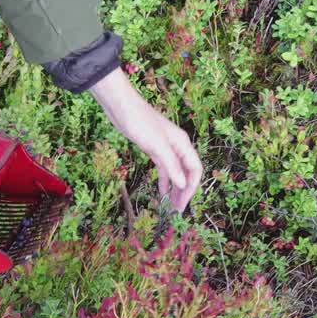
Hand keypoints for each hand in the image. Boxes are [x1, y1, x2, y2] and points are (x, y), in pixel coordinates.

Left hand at [89, 68, 202, 211]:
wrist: (121, 107)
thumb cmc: (140, 122)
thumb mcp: (157, 146)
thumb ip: (171, 165)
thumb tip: (183, 185)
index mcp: (183, 144)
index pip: (195, 170)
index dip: (191, 188)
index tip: (182, 204)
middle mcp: (178, 146)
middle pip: (187, 173)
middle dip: (184, 191)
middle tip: (177, 210)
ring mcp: (166, 148)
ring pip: (176, 172)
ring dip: (175, 188)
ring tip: (171, 206)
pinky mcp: (154, 149)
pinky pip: (164, 168)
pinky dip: (164, 180)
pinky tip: (162, 192)